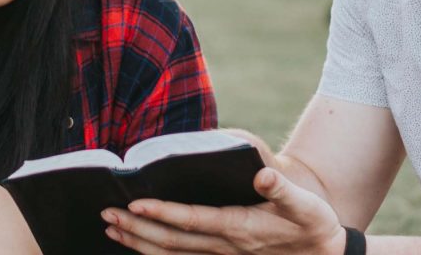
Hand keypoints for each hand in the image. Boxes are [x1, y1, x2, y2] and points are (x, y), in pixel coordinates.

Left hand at [101, 167, 346, 253]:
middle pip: (171, 241)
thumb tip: (261, 174)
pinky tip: (138, 244)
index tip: (135, 202)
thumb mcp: (304, 206)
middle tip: (107, 214)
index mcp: (240, 228)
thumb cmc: (313, 225)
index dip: (162, 213)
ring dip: (139, 242)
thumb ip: (282, 189)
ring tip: (112, 230)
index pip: (192, 221)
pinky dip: (155, 253)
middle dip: (137, 228)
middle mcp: (225, 246)